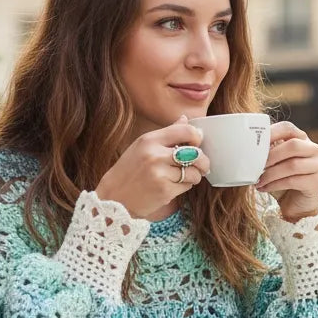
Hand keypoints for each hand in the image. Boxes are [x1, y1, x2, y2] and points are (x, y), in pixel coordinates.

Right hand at [95, 115, 209, 218]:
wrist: (114, 197)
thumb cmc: (129, 170)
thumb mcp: (142, 146)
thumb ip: (166, 133)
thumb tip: (185, 119)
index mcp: (150, 140)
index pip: (186, 131)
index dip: (197, 137)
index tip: (197, 143)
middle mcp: (155, 155)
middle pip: (196, 153)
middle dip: (203, 161)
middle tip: (202, 165)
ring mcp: (160, 174)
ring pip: (194, 172)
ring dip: (193, 176)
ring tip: (182, 177)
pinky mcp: (164, 191)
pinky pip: (187, 186)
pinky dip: (184, 186)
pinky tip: (173, 186)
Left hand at [256, 121, 317, 221]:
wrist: (295, 204)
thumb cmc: (281, 179)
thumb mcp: (272, 162)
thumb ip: (266, 152)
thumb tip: (247, 148)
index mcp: (301, 139)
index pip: (288, 128)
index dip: (271, 133)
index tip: (254, 143)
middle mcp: (313, 149)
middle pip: (293, 145)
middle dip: (271, 156)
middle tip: (255, 165)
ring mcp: (317, 166)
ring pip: (292, 165)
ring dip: (270, 173)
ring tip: (257, 180)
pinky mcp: (315, 183)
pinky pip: (293, 181)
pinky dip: (274, 184)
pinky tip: (264, 188)